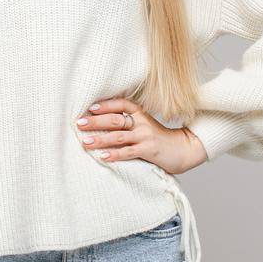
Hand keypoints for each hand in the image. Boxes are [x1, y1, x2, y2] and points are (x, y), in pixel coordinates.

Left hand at [75, 97, 208, 175]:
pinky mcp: (149, 150)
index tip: (90, 108)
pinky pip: (128, 152)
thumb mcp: (144, 125)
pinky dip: (114, 154)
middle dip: (95, 122)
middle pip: (115, 120)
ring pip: (118, 136)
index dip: (105, 105)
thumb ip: (128, 122)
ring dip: (99, 139)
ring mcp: (145, 136)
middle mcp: (142, 122)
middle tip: (79, 123)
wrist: (183, 150)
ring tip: (85, 142)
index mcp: (140, 113)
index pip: (121, 104)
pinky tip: (103, 157)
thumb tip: (101, 122)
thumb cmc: (158, 138)